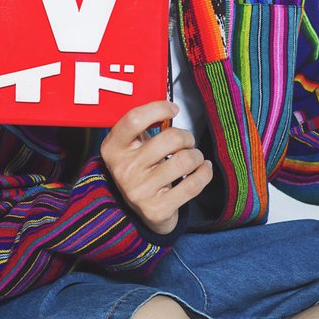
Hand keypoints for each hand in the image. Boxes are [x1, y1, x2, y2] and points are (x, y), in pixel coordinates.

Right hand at [100, 100, 212, 234]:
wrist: (137, 213)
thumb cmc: (140, 169)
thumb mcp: (130, 147)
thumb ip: (142, 127)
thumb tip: (170, 106)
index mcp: (112, 148)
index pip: (135, 119)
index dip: (159, 108)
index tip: (174, 109)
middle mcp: (123, 170)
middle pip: (169, 138)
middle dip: (187, 137)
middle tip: (187, 142)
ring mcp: (139, 191)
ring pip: (185, 161)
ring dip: (197, 156)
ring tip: (194, 158)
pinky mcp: (157, 209)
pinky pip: (193, 185)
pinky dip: (205, 173)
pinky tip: (204, 169)